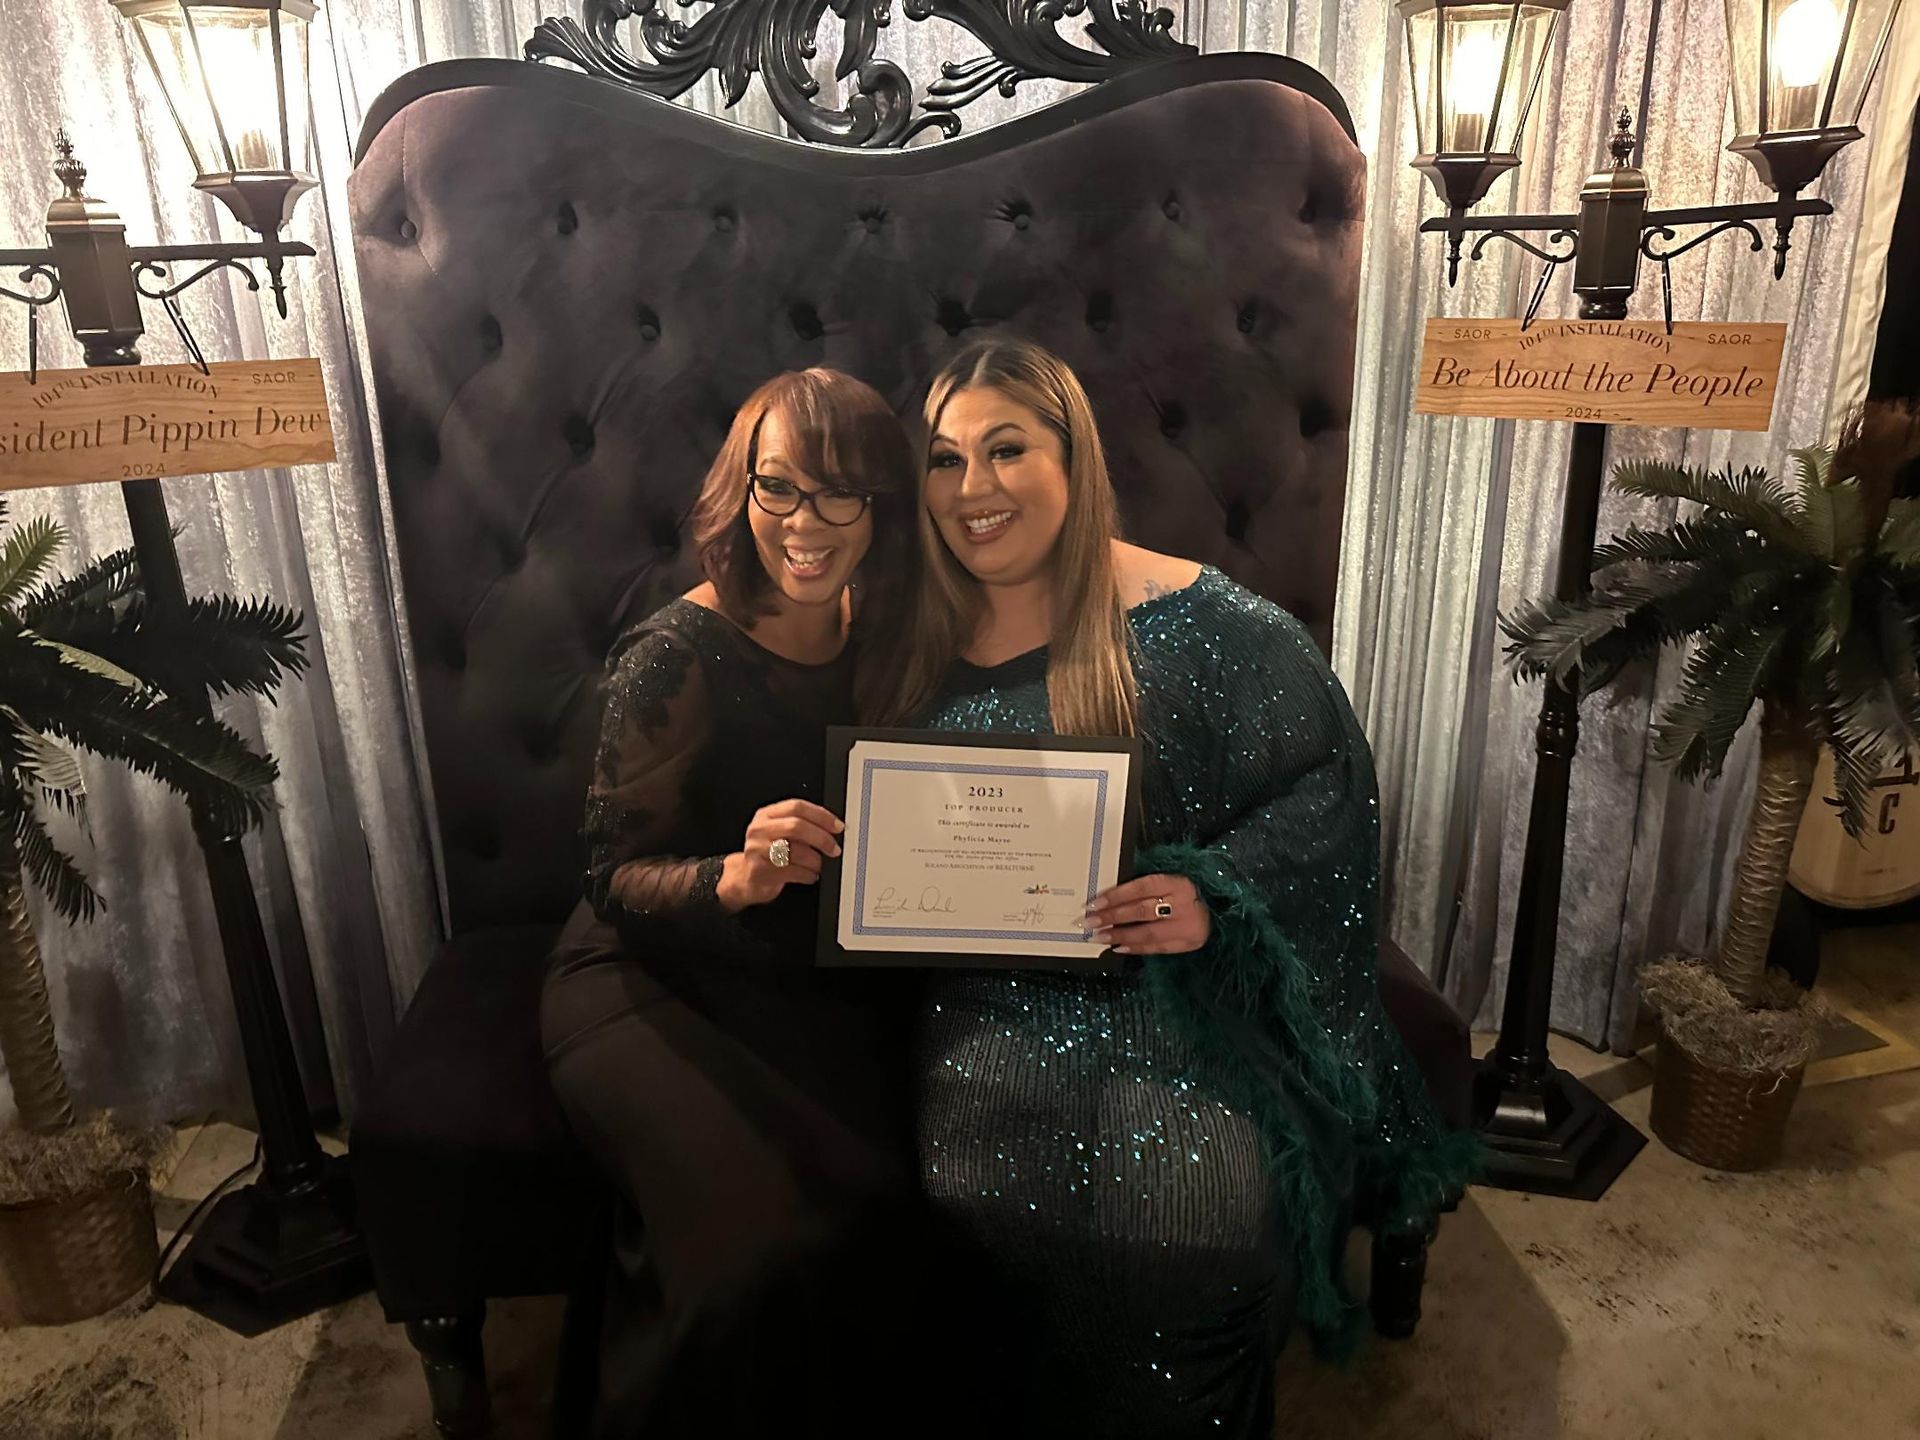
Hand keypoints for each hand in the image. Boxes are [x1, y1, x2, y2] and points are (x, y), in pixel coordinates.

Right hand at [717, 799, 844, 910]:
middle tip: (834, 848)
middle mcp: (760, 830)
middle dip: (822, 838)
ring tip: (818, 865)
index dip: (821, 815)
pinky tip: (810, 875)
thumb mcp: (778, 831)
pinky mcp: (761, 872)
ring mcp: (758, 851)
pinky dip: (808, 875)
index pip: (797, 807)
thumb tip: (832, 828)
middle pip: (797, 826)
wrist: (745, 878)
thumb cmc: (768, 853)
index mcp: (766, 815)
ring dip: (815, 860)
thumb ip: (800, 824)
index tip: (837, 826)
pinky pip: (794, 872)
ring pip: (797, 851)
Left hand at [1084, 874, 1209, 954]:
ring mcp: (1186, 926)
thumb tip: (1109, 898)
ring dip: (1119, 935)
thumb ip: (1146, 889)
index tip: (1094, 903)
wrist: (1220, 910)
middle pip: (1141, 910)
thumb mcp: (1171, 882)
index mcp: (1177, 883)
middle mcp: (1182, 904)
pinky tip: (1118, 948)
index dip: (1116, 895)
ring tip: (1098, 937)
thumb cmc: (1187, 894)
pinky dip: (1136, 948)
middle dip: (1112, 917)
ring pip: (1147, 932)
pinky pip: (1157, 947)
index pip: (1141, 888)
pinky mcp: (1187, 943)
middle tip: (1089, 921)